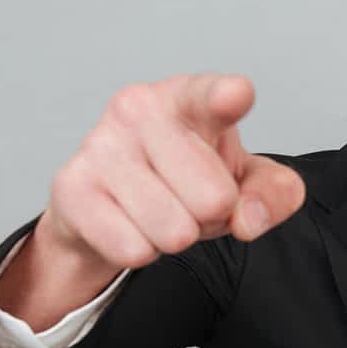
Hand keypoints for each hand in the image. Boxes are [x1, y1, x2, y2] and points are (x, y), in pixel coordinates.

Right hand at [41, 73, 304, 269]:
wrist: (113, 205)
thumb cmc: (188, 179)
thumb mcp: (246, 182)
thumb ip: (274, 193)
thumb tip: (247, 218)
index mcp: (190, 98)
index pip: (210, 95)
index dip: (226, 98)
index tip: (237, 95)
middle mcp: (141, 109)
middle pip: (214, 198)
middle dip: (213, 216)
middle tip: (192, 199)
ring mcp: (101, 144)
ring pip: (174, 231)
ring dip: (176, 237)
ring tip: (162, 211)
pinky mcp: (72, 186)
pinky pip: (133, 249)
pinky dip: (142, 251)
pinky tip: (130, 224)